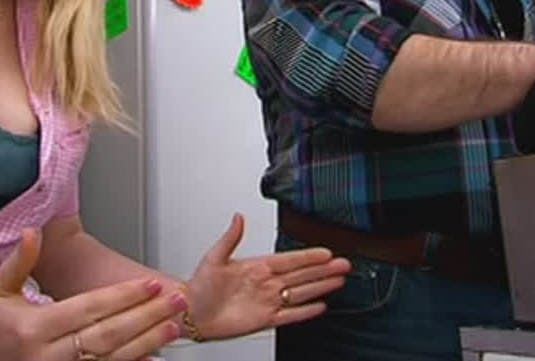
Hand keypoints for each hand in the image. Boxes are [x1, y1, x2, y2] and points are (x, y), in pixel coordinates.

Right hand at [0, 229, 185, 360]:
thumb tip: (31, 232)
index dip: (123, 296)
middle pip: (107, 335)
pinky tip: (152, 356)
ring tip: (172, 326)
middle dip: (146, 317)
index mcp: (34, 328)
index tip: (150, 285)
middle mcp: (48, 355)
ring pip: (110, 359)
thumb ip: (19, 261)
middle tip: (175, 302)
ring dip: (146, 342)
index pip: (89, 309)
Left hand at [183, 214, 349, 340]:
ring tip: (339, 280)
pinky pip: (290, 314)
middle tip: (344, 264)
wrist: (191, 312)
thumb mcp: (214, 257)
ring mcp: (267, 301)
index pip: (290, 260)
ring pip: (301, 293)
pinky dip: (305, 311)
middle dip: (324, 270)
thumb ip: (230, 238)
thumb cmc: (199, 286)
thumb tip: (238, 216)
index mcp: (256, 266)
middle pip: (302, 276)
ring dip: (321, 287)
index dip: (309, 257)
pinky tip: (320, 306)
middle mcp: (266, 283)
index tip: (327, 252)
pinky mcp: (265, 319)